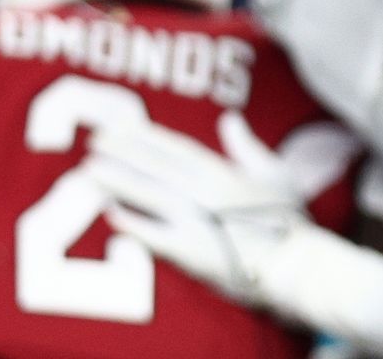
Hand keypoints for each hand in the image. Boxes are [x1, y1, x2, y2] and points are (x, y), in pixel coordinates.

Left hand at [86, 112, 306, 305]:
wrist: (293, 265)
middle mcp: (203, 191)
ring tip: (89, 170)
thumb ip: (247, 145)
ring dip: (117, 180)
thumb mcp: (275, 173)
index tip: (121, 127)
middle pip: (154, 166)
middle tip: (93, 141)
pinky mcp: (190, 251)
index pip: (175, 147)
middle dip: (122, 151)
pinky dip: (132, 222)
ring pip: (147, 193)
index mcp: (222, 172)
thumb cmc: (288, 221)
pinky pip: (153, 234)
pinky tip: (111, 212)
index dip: (145, 136)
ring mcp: (194, 220)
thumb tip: (228, 118)